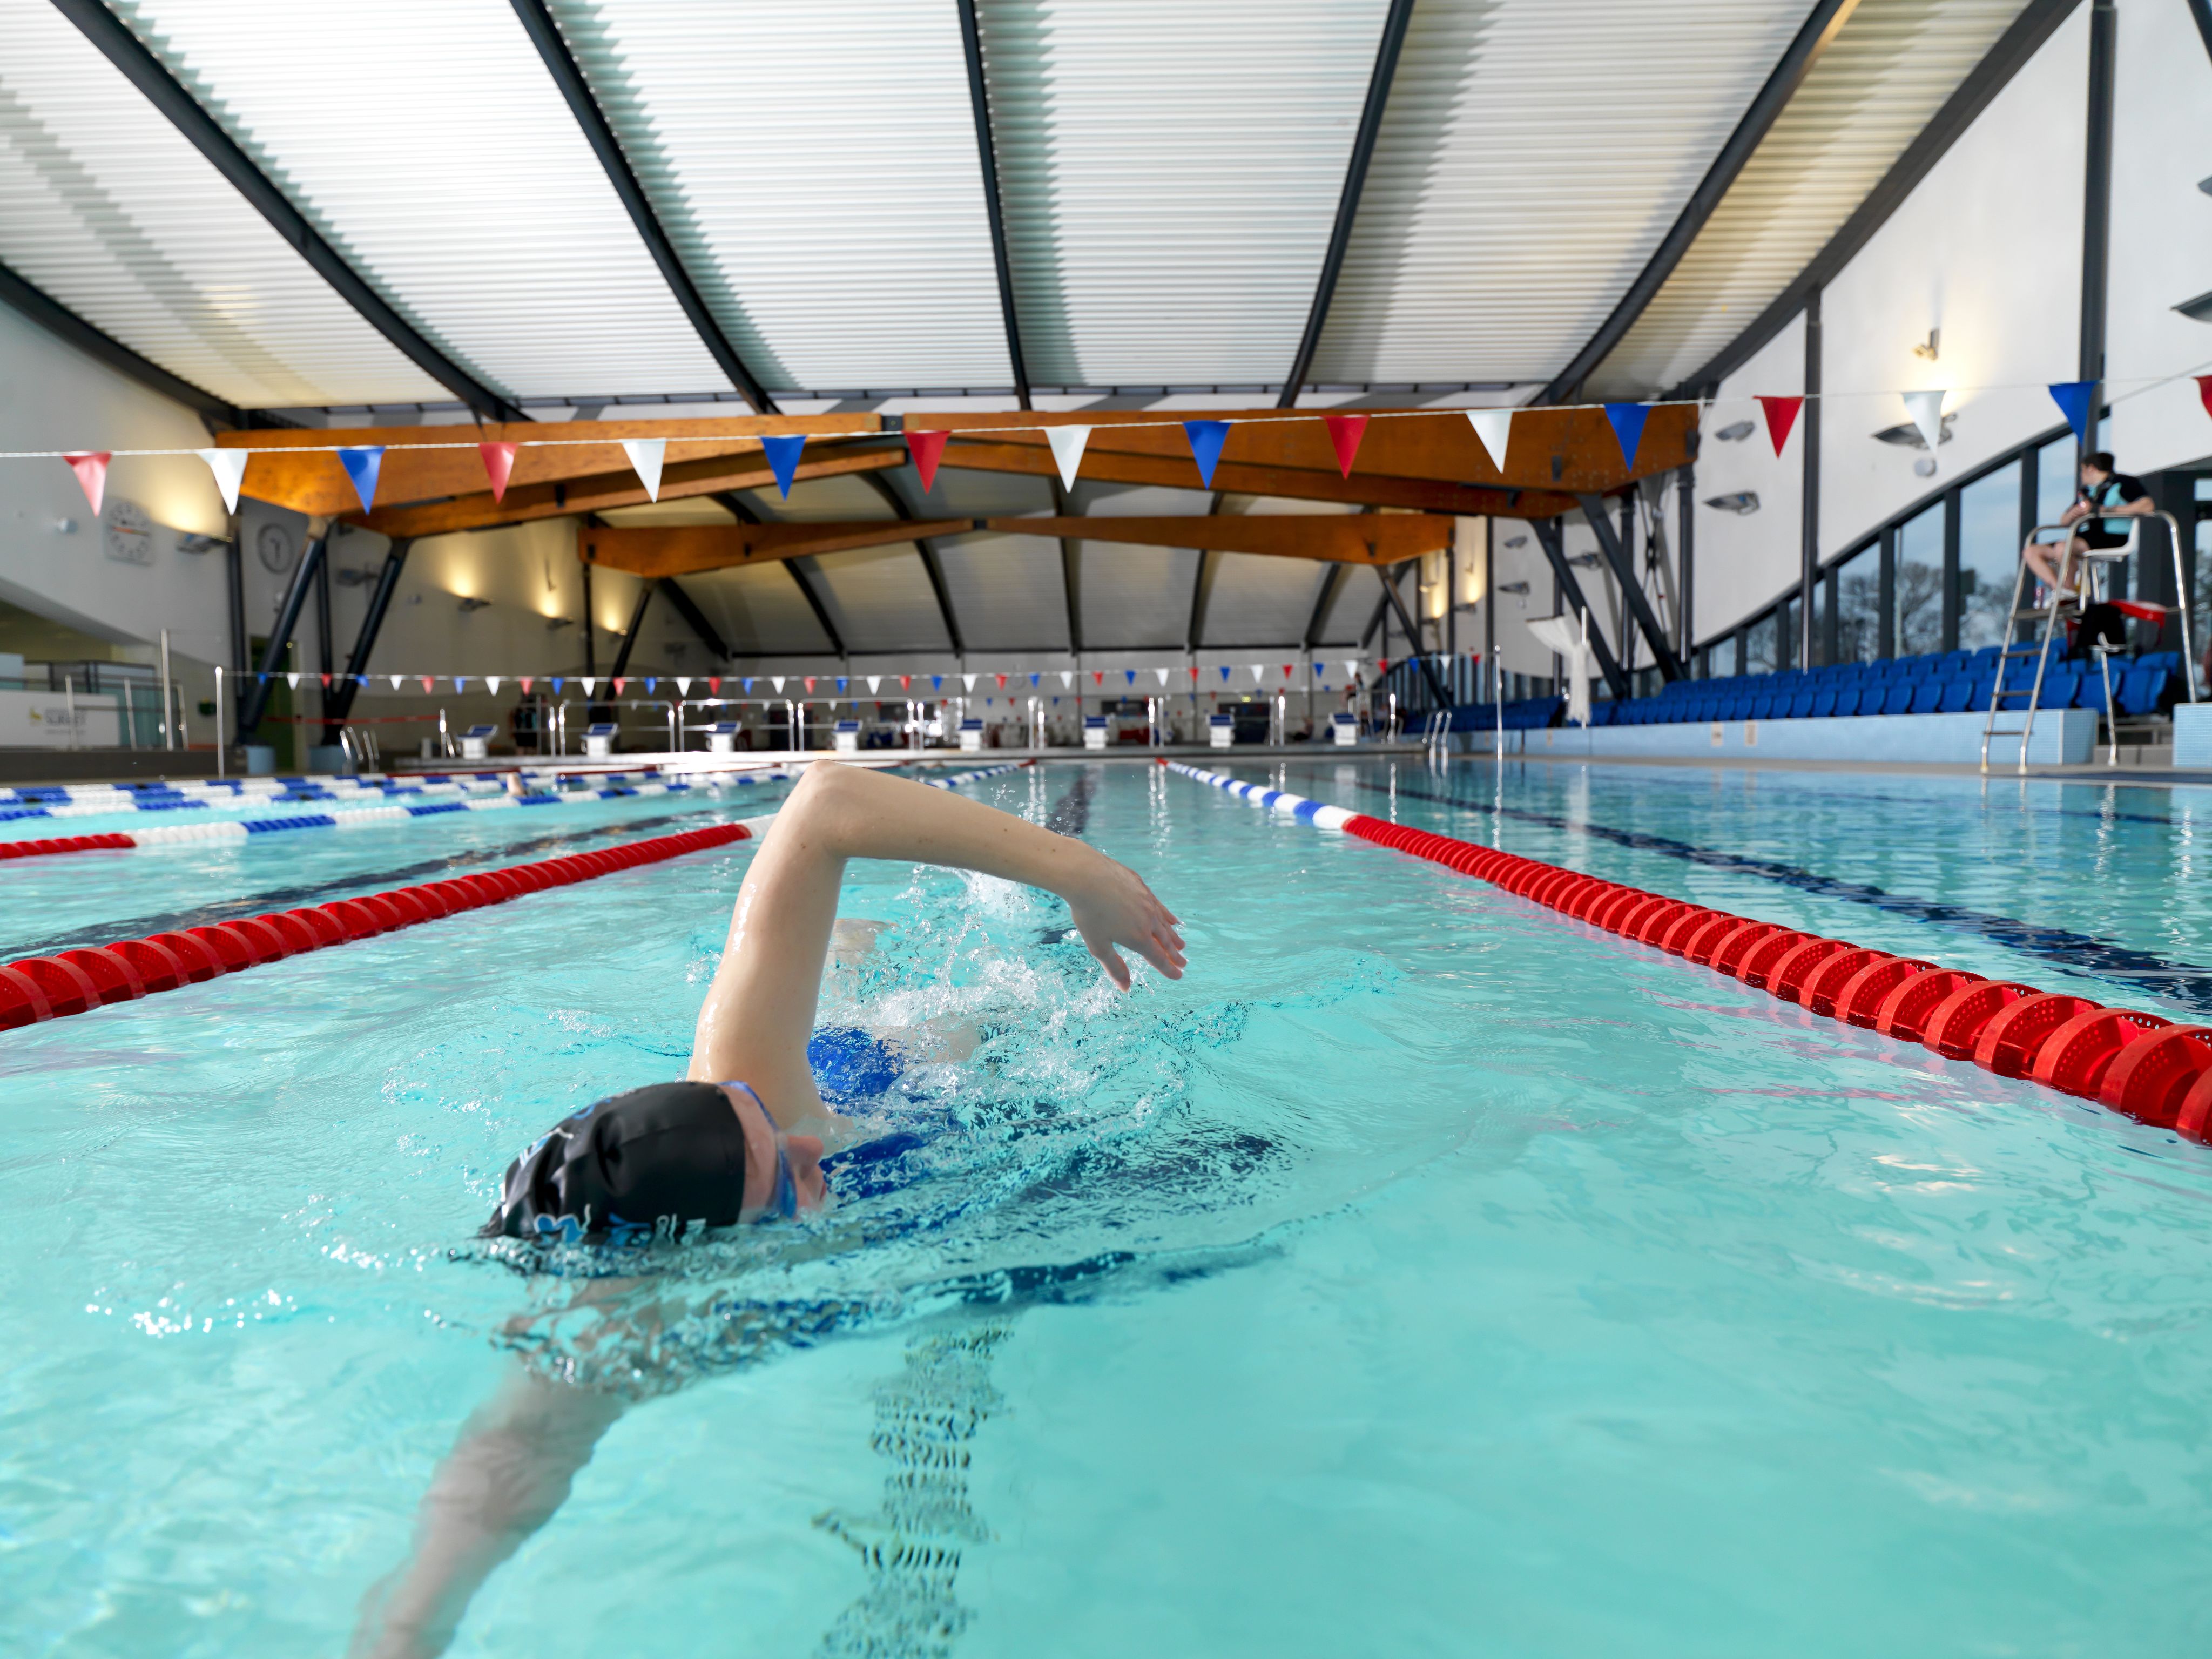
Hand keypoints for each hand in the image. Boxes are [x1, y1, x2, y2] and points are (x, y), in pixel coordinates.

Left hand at [1066, 852, 1184, 989]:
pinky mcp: (1143, 888)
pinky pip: (1160, 906)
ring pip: (1165, 924)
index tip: (1178, 976)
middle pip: (1165, 942)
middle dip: (1174, 954)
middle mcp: (1148, 921)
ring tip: (1181, 945)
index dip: (1169, 969)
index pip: (1158, 958)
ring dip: (1173, 936)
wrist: (1086, 875)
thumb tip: (1126, 988)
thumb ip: (1114, 967)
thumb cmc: (1088, 913)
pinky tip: (1172, 920)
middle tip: (1183, 963)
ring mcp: (1148, 902)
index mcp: (1138, 938)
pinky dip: (1167, 916)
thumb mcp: (1098, 945)